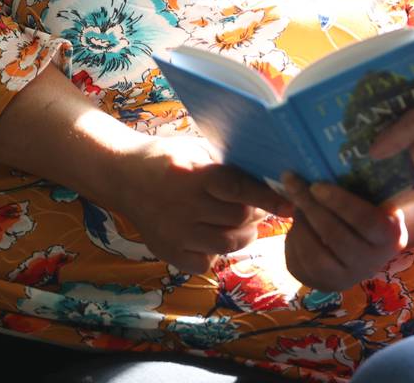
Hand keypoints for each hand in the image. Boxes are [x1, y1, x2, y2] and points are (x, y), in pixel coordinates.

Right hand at [118, 135, 292, 273]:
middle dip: (257, 213)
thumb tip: (272, 176)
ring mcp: (173, 233)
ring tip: (243, 222)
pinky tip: (214, 235)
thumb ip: (229, 164)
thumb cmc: (168, 157)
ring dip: (244, 234)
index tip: (291, 203)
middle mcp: (182, 206)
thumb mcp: (198, 149)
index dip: (268, 198)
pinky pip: (205, 263)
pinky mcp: (167, 252)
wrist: (122, 174)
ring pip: (228, 244)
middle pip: (238, 219)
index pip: (239, 190)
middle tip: (260, 207)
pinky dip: (217, 253)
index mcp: (193, 174)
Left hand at [282, 174, 407, 290]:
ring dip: (300, 226)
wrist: (367, 250)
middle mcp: (371, 263)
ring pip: (315, 255)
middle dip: (311, 207)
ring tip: (295, 205)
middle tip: (294, 184)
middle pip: (335, 236)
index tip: (317, 184)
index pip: (365, 221)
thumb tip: (330, 159)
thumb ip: (363, 186)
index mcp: (390, 237)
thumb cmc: (372, 212)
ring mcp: (346, 279)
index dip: (339, 202)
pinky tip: (296, 225)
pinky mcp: (323, 285)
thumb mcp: (377, 199)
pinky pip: (300, 265)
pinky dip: (292, 241)